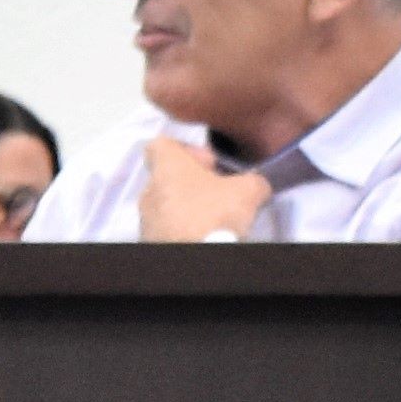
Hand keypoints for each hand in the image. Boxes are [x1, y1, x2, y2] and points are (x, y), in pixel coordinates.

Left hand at [135, 137, 275, 241]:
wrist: (197, 258)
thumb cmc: (217, 214)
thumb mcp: (249, 190)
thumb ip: (252, 180)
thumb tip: (256, 184)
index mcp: (167, 168)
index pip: (161, 144)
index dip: (186, 148)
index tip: (209, 162)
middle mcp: (147, 190)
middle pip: (166, 176)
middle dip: (192, 181)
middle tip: (218, 192)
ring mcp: (145, 219)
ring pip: (165, 203)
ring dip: (186, 205)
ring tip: (213, 217)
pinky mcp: (147, 241)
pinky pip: (164, 226)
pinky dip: (181, 227)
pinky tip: (202, 234)